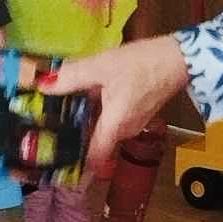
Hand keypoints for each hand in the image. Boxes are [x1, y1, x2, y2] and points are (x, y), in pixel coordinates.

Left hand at [35, 35, 188, 170]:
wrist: (180, 58)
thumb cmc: (143, 64)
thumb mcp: (102, 66)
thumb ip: (72, 77)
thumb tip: (42, 86)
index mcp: (114, 126)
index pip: (91, 158)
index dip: (72, 163)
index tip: (51, 161)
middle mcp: (123, 131)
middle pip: (92, 142)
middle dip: (70, 136)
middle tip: (42, 128)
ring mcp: (132, 123)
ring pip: (100, 129)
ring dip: (82, 122)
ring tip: (56, 110)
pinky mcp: (136, 113)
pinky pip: (110, 119)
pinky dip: (95, 113)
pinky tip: (82, 97)